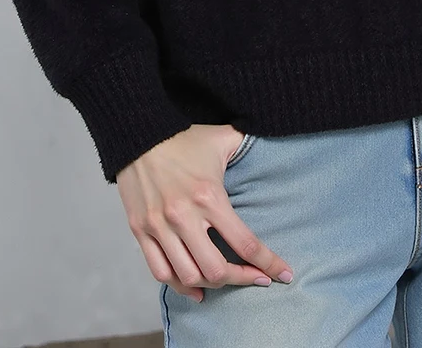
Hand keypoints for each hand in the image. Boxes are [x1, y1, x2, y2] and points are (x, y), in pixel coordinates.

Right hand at [117, 124, 295, 301]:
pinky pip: (160, 272)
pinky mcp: (141, 231)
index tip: (284, 275)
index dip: (268, 263)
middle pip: (216, 269)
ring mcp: (160, 227)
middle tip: (255, 278)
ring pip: (188, 276)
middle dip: (241, 279)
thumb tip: (272, 134)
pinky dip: (180, 286)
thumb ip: (247, 143)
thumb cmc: (183, 139)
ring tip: (226, 280)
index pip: (245, 243)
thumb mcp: (221, 137)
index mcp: (209, 196)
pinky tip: (196, 288)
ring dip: (211, 284)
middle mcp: (184, 216)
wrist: (138, 134)